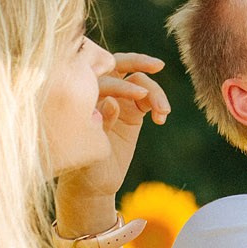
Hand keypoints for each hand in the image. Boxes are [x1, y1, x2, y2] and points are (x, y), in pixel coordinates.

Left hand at [57, 54, 171, 200]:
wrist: (92, 185)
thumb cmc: (82, 166)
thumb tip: (112, 102)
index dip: (122, 85)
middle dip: (138, 62)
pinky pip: (148, 98)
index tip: (140, 96)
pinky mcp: (132, 112)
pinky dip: (158, 103)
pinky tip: (162, 118)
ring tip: (164, 112)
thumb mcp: (89, 148)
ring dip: (155, 91)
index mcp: (82, 98)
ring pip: (138, 81)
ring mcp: (117, 101)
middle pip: (118, 65)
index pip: (102, 80)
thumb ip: (100, 123)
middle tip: (158, 66)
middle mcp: (99, 94)